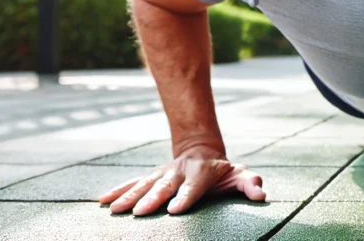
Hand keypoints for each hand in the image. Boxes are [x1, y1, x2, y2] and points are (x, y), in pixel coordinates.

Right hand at [98, 144, 266, 215]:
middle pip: (165, 186)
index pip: (193, 186)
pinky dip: (117, 191)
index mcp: (201, 173)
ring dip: (129, 196)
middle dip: (152, 198)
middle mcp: (179, 171)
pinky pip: (132, 183)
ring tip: (115, 209)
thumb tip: (261, 194)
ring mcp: (163, 173)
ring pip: (144, 184)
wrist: (201, 151)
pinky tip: (102, 201)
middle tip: (141, 212)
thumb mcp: (239, 175)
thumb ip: (249, 184)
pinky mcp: (151, 177)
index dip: (185, 197)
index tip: (176, 210)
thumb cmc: (223, 172)